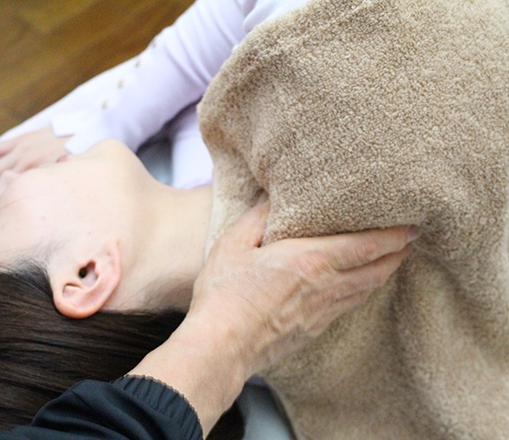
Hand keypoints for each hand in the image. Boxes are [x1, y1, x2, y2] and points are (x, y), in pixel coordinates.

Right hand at [191, 203, 415, 377]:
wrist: (222, 346)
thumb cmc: (225, 293)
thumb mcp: (233, 244)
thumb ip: (256, 218)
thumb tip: (271, 201)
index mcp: (311, 260)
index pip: (366, 245)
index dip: (393, 236)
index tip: (411, 226)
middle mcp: (326, 286)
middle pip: (376, 269)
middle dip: (397, 253)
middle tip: (409, 240)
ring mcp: (322, 312)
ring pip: (365, 290)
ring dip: (383, 273)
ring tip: (391, 260)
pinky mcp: (314, 330)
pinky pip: (347, 307)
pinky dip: (361, 293)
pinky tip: (356, 289)